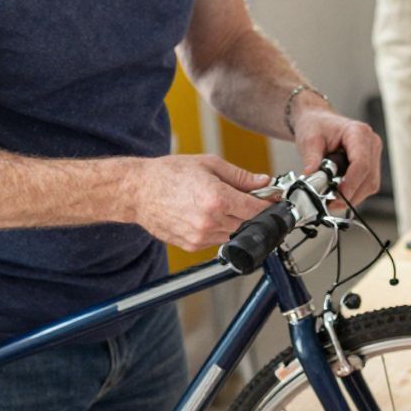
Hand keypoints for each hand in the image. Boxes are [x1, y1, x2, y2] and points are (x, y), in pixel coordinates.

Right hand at [130, 154, 271, 250]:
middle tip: (246, 199)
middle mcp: (210, 221)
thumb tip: (263, 182)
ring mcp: (201, 236)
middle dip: (251, 212)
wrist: (138, 191)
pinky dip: (218, 229)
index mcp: (218, 199)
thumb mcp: (209, 165)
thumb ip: (240, 176)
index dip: (269, 205)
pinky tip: (206, 214)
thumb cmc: (168, 174)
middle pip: (248, 223)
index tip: (272, 201)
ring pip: (233, 234)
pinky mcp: (192, 245)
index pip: (257, 209)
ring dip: (235, 221)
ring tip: (218, 204)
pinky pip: (216, 240)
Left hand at [293, 104, 381, 206]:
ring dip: (353, 196)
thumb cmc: (316, 126)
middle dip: (351, 194)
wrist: (318, 121)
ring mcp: (374, 154)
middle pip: (369, 177)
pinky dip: (354, 192)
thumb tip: (310, 179)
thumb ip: (311, 159)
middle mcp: (371, 143)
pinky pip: (367, 185)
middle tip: (331, 204)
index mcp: (358, 132)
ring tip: (332, 199)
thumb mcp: (309, 140)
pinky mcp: (371, 165)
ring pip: (371, 184)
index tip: (337, 197)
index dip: (351, 183)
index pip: (362, 163)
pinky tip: (339, 193)